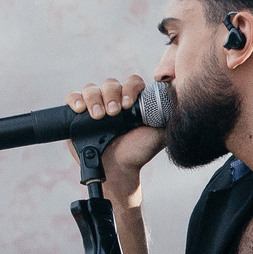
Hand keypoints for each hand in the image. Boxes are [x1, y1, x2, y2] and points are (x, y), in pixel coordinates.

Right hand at [65, 75, 164, 195]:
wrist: (119, 171)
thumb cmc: (138, 153)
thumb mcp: (158, 134)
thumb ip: (168, 116)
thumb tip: (179, 95)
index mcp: (132, 101)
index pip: (131, 82)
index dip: (130, 89)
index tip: (128, 105)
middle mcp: (113, 100)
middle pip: (110, 83)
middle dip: (111, 95)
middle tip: (113, 113)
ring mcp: (95, 106)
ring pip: (91, 88)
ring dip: (95, 99)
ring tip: (99, 117)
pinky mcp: (77, 116)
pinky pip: (73, 98)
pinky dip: (75, 100)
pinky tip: (80, 110)